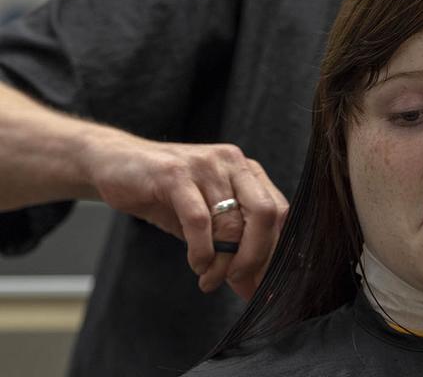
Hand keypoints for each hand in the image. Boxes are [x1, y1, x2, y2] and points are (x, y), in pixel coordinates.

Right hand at [82, 128, 288, 298]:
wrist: (115, 164)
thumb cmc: (165, 194)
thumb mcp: (205, 220)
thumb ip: (231, 246)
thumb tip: (251, 287)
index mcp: (246, 171)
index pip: (278, 211)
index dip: (274, 250)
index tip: (261, 281)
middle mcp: (232, 163)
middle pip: (265, 214)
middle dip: (256, 256)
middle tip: (238, 280)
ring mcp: (205, 166)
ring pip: (231, 223)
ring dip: (222, 262)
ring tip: (208, 279)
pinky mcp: (175, 174)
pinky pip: (199, 221)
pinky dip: (201, 251)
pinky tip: (196, 264)